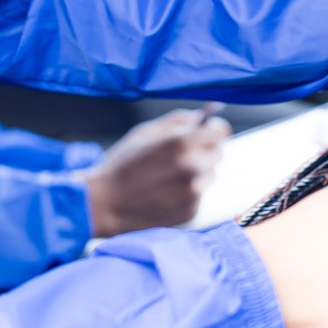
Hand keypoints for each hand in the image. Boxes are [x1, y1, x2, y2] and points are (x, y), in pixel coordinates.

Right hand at [86, 106, 230, 235]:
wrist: (106, 204)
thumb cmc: (122, 165)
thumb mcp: (145, 132)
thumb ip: (178, 121)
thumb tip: (203, 116)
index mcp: (183, 143)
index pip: (221, 131)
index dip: (213, 129)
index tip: (207, 131)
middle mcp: (193, 168)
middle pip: (218, 153)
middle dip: (204, 150)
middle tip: (182, 154)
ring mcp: (194, 193)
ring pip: (210, 175)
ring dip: (198, 172)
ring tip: (169, 176)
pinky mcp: (191, 211)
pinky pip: (199, 194)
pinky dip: (188, 192)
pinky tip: (166, 192)